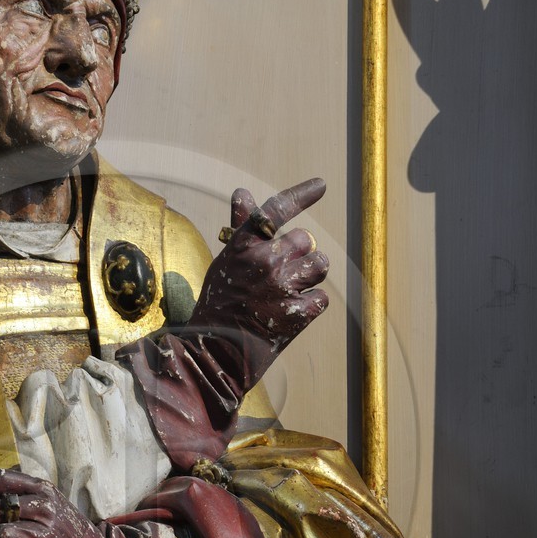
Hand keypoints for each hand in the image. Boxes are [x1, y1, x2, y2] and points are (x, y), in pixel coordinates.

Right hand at [189, 177, 329, 391]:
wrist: (215, 352)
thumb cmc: (219, 304)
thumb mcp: (225, 262)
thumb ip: (242, 228)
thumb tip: (242, 193)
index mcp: (243, 246)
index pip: (276, 210)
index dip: (301, 194)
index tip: (320, 185)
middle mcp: (264, 261)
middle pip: (305, 240)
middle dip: (299, 254)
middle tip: (282, 273)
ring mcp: (282, 287)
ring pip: (319, 265)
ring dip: (310, 277)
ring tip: (290, 291)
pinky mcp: (297, 314)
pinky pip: (321, 298)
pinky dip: (310, 306)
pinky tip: (290, 313)